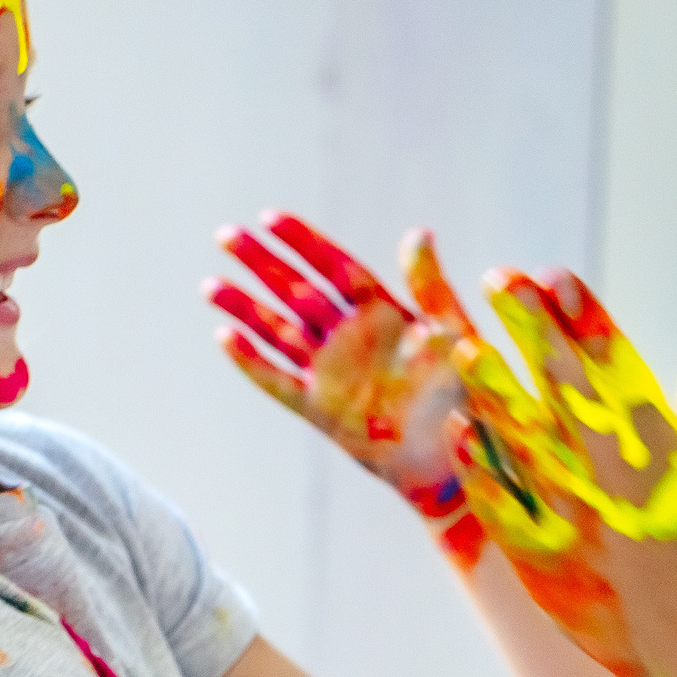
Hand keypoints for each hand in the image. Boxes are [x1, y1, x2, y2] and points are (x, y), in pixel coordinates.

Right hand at [205, 213, 486, 564]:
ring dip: (246, 308)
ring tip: (210, 286)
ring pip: (279, 332)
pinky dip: (252, 362)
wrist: (459, 459)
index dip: (302, 241)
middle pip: (297, 291)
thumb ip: (430, 285)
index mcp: (382, 313)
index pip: (334, 267)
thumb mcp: (453, 331)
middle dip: (262, 264)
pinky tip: (224, 336)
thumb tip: (417, 232)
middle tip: (225, 235)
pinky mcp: (322, 410)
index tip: (268, 217)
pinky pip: (279, 382)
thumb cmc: (466, 395)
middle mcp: (351, 338)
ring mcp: (333, 373)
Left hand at [449, 268, 676, 676]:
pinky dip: (484, 471)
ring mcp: (577, 523)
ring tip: (463, 346)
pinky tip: (460, 431)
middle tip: (501, 280)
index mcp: (663, 454)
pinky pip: (507, 509)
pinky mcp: (546, 564)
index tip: (555, 275)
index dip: (585, 320)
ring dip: (496, 394)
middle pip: (568, 392)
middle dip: (534, 335)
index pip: (619, 370)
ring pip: (528, 444)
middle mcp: (616, 481)